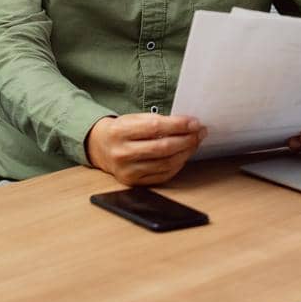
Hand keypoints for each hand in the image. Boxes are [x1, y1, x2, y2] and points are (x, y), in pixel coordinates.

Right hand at [85, 113, 207, 185]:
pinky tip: (183, 155)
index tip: (195, 122)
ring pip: (165, 163)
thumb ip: (157, 121)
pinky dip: (177, 164)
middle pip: (162, 148)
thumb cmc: (122, 130)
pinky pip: (162, 175)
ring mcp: (127, 170)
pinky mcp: (133, 182)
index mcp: (120, 131)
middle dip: (187, 139)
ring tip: (194, 142)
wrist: (100, 147)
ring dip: (186, 152)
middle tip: (200, 132)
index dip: (179, 125)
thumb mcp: (134, 118)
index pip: (155, 127)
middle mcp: (122, 153)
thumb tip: (188, 125)